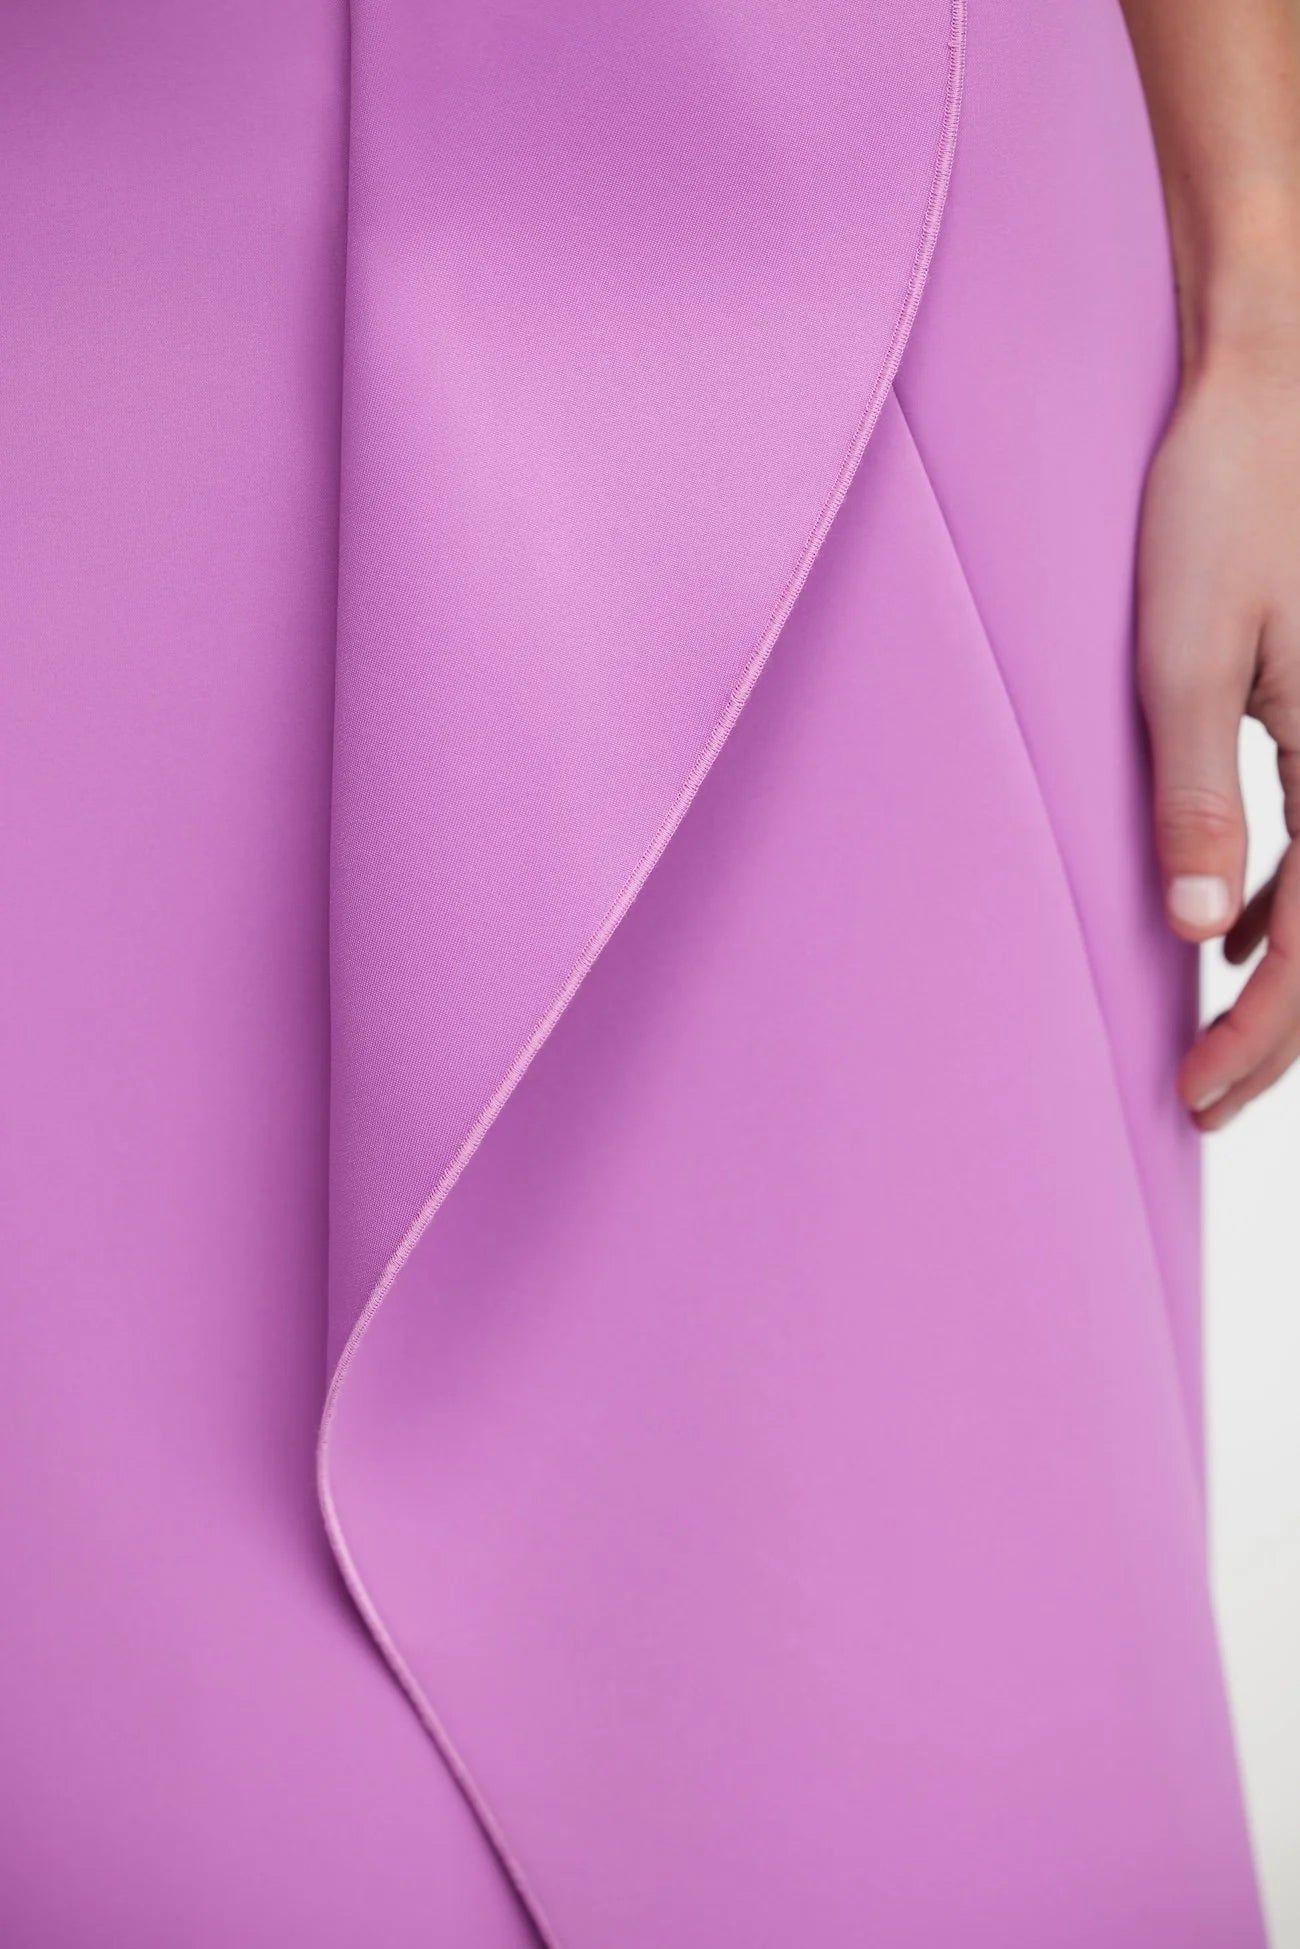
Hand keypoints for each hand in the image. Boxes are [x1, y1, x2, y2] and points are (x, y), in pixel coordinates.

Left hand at [1136, 347, 1299, 1127]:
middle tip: (1202, 1104)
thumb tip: (1194, 932)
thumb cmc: (1220, 506)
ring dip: (1284, 974)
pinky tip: (1234, 926)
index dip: (1264, 1038)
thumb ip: (1194, 797)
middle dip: (1279, 1033)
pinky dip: (1287, 900)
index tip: (1197, 1098)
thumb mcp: (1184, 658)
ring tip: (1215, 1038)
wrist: (1267, 389)